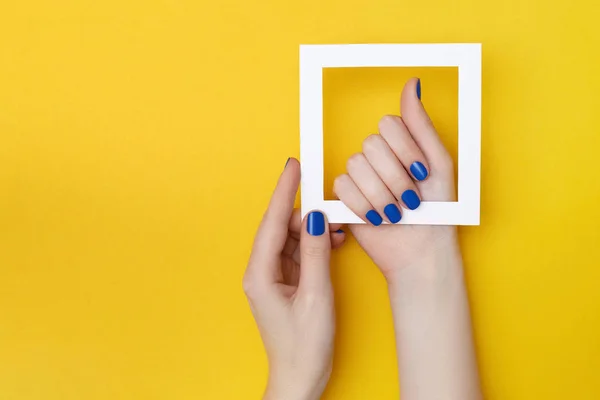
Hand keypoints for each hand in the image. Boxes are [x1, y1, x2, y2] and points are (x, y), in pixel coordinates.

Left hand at [243, 158, 344, 399]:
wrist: (300, 378)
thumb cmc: (304, 346)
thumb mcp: (316, 296)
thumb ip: (315, 254)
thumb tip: (314, 219)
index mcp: (260, 274)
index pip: (271, 222)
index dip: (283, 192)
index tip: (294, 167)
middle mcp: (261, 272)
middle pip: (281, 228)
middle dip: (305, 215)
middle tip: (330, 207)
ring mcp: (272, 277)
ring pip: (290, 239)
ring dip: (312, 231)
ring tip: (336, 231)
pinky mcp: (284, 283)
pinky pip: (297, 253)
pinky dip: (313, 246)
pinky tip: (330, 244)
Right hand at [334, 78, 481, 398]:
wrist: (423, 250)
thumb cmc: (438, 210)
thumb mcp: (438, 163)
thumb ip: (421, 124)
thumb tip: (412, 83)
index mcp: (400, 144)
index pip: (387, 124)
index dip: (404, 150)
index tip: (421, 172)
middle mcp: (378, 157)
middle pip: (370, 145)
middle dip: (394, 177)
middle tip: (410, 199)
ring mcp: (360, 176)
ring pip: (355, 165)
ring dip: (380, 193)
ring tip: (396, 212)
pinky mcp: (344, 197)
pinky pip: (342, 187)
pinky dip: (362, 205)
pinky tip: (377, 217)